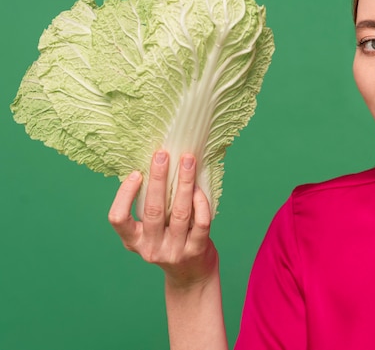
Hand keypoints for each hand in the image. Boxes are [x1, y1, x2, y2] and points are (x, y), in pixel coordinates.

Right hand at [109, 150, 217, 287]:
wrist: (192, 276)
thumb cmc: (171, 242)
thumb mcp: (153, 230)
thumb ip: (152, 207)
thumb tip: (157, 165)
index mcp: (133, 241)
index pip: (118, 219)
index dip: (124, 195)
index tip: (136, 173)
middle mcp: (150, 248)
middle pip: (152, 209)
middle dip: (158, 178)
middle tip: (162, 154)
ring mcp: (173, 251)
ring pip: (179, 213)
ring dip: (184, 183)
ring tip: (187, 161)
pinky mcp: (195, 251)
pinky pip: (200, 222)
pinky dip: (200, 202)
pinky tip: (199, 187)